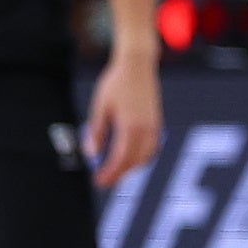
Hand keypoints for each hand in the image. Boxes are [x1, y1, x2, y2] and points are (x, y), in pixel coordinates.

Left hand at [82, 49, 163, 190]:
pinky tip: (130, 158)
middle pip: (134, 162)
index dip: (109, 173)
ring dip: (131, 168)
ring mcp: (154, 127)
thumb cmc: (116, 83)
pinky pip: (152, 148)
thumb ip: (96, 132)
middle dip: (119, 174)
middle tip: (104, 180)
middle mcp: (146, 130)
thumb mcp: (100, 107)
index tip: (98, 181)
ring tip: (115, 171)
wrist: (137, 65)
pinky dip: (141, 158)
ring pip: (145, 158)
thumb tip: (91, 154)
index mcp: (130, 127)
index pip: (120, 159)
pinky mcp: (157, 123)